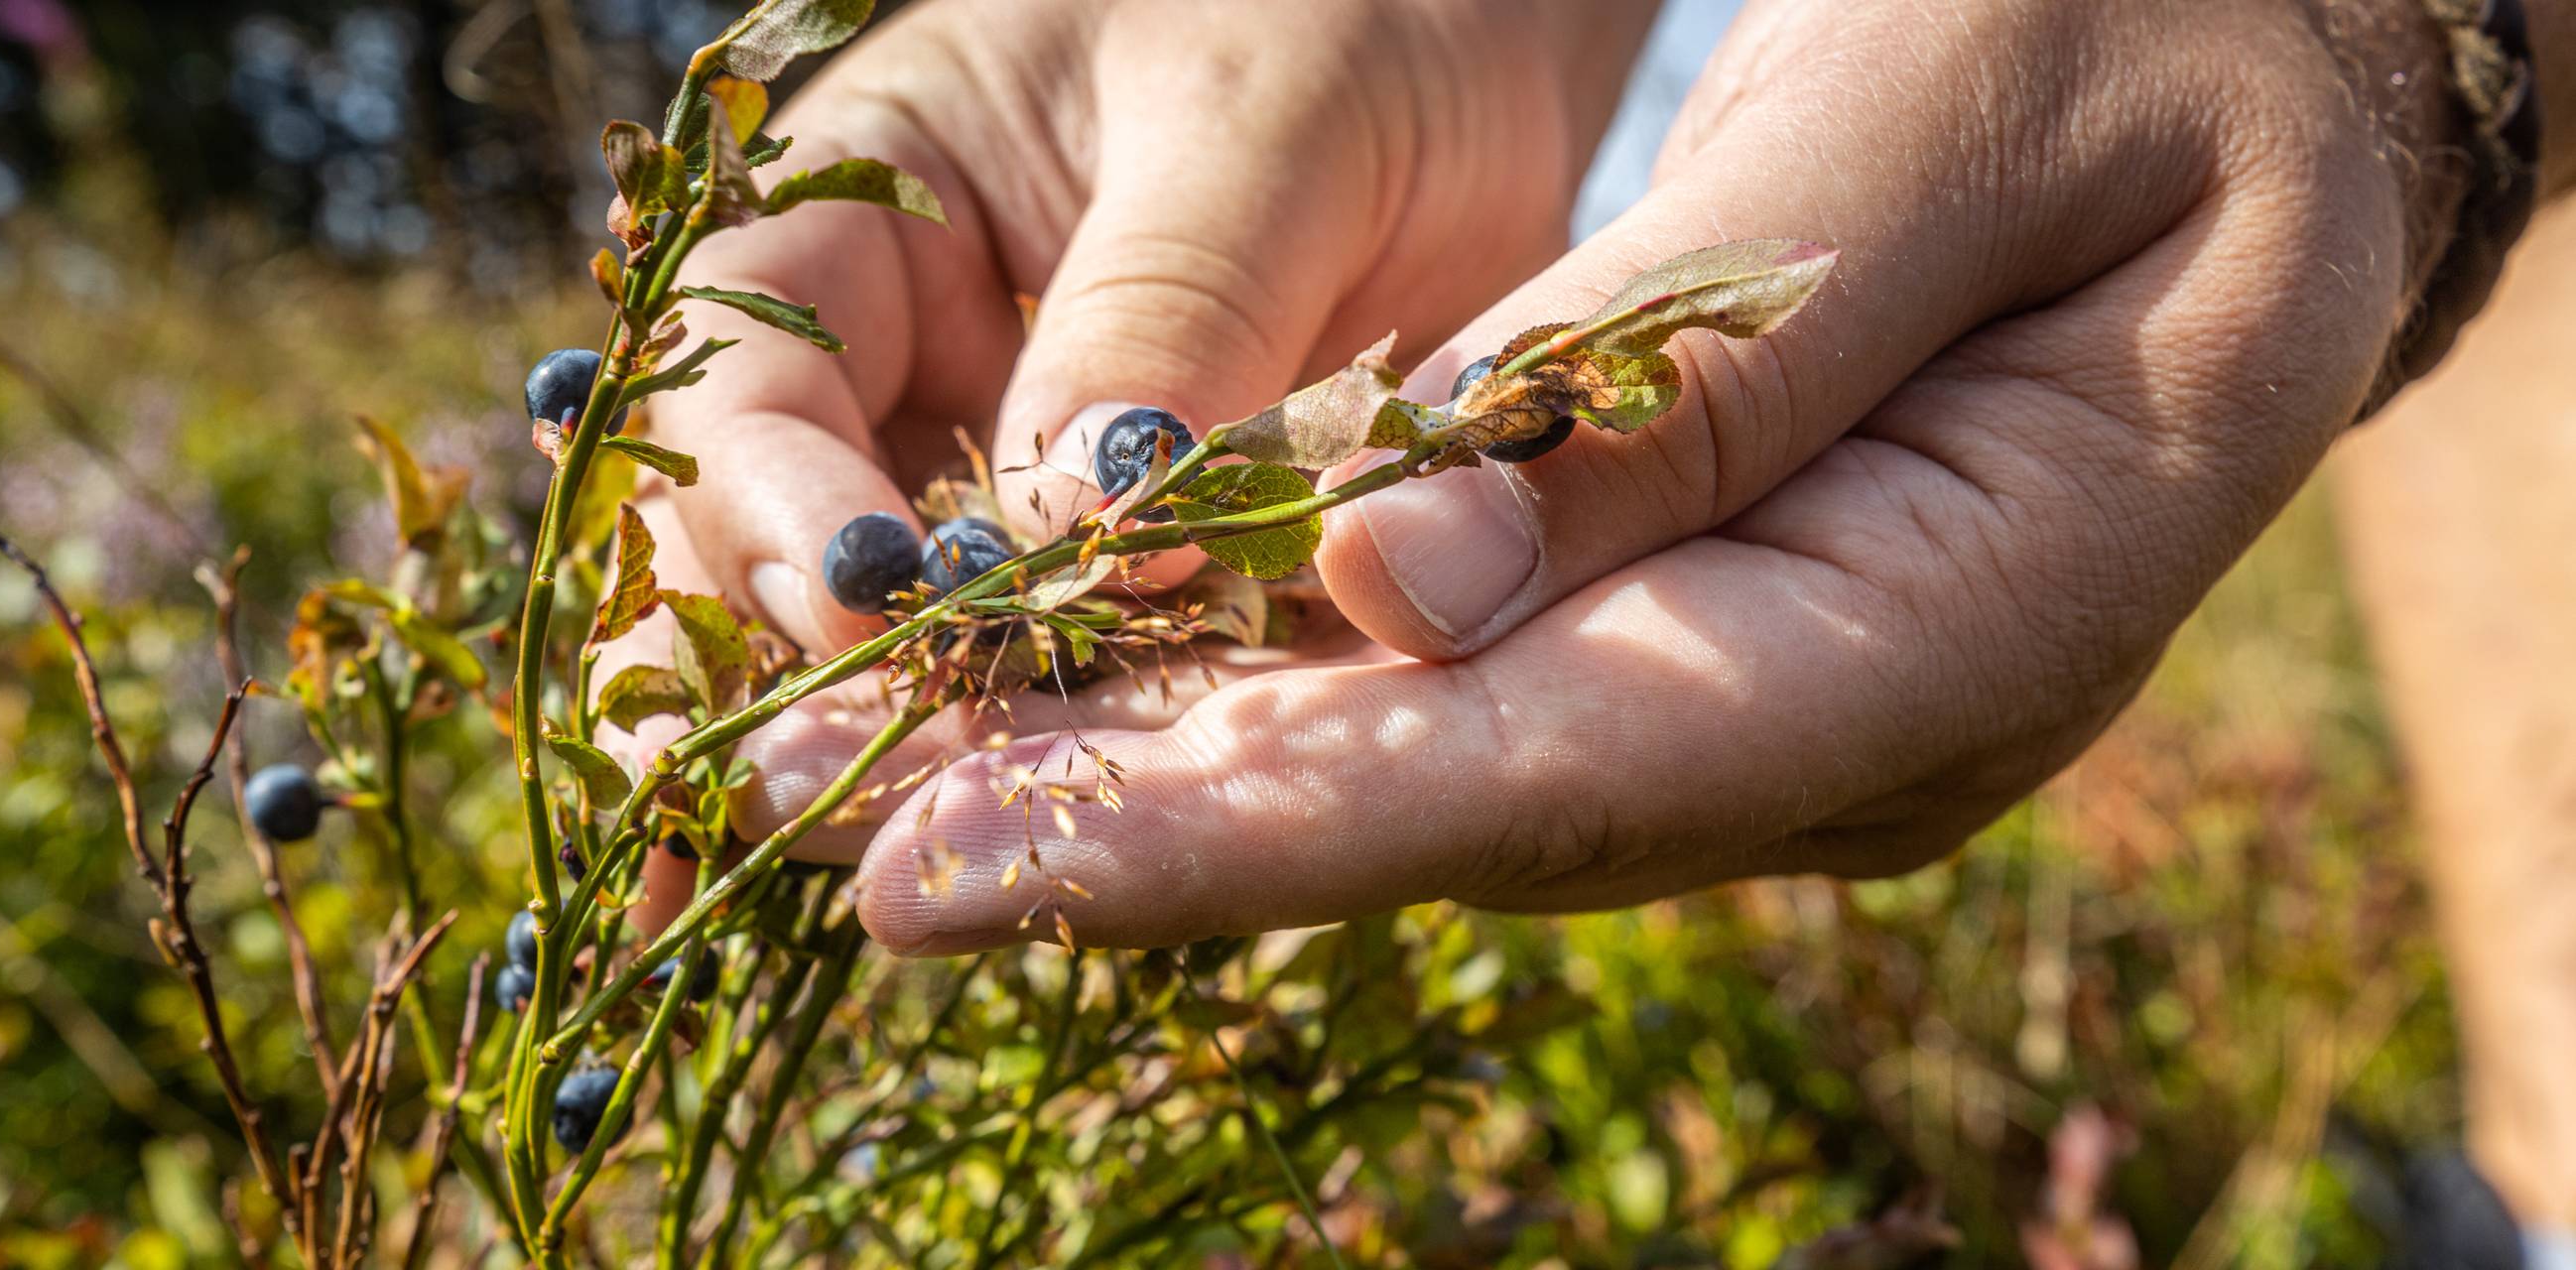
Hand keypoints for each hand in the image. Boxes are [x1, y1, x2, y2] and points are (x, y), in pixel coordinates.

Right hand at [595, 0, 1648, 920]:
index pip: (745, 366)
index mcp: (874, 203)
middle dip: (784, 673)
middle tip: (812, 813)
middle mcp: (903, 353)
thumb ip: (1161, 312)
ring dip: (893, 748)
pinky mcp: (1118, 560)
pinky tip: (1018, 858)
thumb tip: (1062, 533)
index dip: (771, 496)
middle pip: (770, 536)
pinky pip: (1050, 673)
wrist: (1488, 39)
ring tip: (893, 865)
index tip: (862, 605)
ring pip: (891, 640)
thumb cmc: (1365, 8)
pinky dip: (1039, 758)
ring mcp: (995, 466)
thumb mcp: (1265, 122)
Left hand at [779, 0, 2471, 952]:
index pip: (1558, 767)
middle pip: (1450, 813)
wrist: (2272, 70)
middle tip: (819, 839)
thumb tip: (1397, 595)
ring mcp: (1780, 709)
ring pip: (1426, 774)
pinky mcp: (1709, 651)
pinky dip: (1249, 689)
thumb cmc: (2141, 31)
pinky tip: (1052, 683)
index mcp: (1976, 612)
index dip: (1238, 829)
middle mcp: (1856, 727)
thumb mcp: (1946, 111)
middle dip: (1126, 832)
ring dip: (1146, 773)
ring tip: (867, 766)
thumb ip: (1698, 366)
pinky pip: (1455, 698)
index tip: (952, 861)